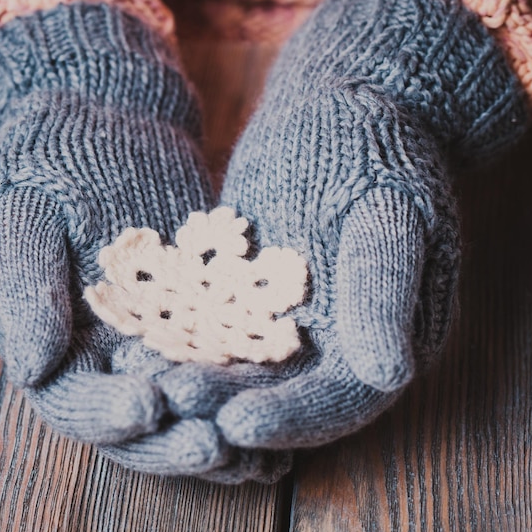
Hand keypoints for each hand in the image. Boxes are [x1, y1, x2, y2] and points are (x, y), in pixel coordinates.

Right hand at [0, 1, 293, 480]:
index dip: (107, 415)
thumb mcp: (22, 219)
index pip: (76, 402)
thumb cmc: (48, 164)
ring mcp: (163, 334)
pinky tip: (283, 393)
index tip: (146, 408)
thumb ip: (26, 293)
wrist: (107, 123)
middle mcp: (111, 353)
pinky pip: (230, 351)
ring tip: (260, 450)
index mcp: (56, 345)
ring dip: (223, 426)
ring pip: (192, 398)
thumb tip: (35, 370)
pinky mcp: (206, 308)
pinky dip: (252, 378)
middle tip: (215, 445)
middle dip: (175, 438)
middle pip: (142, 419)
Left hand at [155, 0, 527, 449]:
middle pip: (284, 393)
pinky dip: (184, 336)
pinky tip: (140, 342)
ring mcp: (291, 314)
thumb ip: (385, 291)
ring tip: (148, 382)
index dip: (294, 418)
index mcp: (388, 333)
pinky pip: (215, 323)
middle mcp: (339, 337)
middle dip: (232, 404)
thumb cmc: (374, 150)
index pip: (343, 398)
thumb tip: (390, 373)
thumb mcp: (388, 213)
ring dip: (200, 379)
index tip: (238, 425)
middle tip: (176, 406)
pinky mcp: (249, 289)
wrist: (335, 107)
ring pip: (243, 365)